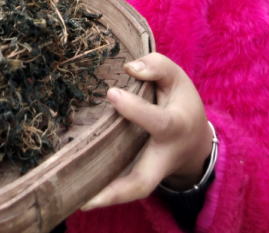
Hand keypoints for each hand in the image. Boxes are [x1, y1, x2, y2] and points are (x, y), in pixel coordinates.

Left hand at [80, 52, 212, 210]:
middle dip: (119, 189)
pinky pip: (119, 187)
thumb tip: (129, 67)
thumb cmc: (180, 104)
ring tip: (74, 200)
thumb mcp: (177, 79)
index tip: (111, 93)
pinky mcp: (135, 174)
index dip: (135, 109)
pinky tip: (73, 192)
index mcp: (175, 126)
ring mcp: (148, 170)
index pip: (157, 122)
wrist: (195, 140)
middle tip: (88, 194)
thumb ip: (157, 67)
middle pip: (143, 181)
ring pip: (130, 191)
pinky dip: (100, 193)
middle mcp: (161, 155)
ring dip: (104, 198)